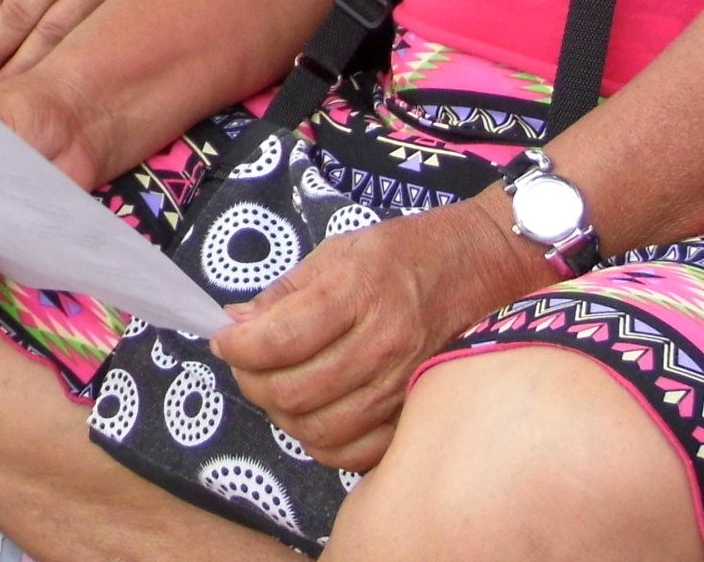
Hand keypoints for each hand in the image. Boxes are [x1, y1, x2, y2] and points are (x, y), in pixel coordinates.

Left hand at [213, 196, 528, 472]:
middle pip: (293, 392)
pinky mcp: (413, 412)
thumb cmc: (403, 253)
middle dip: (253, 382)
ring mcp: (401, 384)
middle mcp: (382, 343)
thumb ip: (284, 294)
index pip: (279, 339)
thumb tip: (235, 325)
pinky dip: (323, 443)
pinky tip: (316, 412)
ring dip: (282, 415)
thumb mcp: (337, 252)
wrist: (479, 267)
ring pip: (320, 431)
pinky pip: (355, 453)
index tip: (224, 340)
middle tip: (247, 365)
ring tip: (277, 388)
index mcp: (357, 291)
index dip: (237, 347)